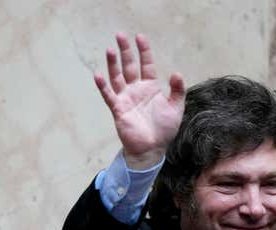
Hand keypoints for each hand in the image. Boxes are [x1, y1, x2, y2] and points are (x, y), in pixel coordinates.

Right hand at [94, 33, 184, 169]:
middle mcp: (136, 90)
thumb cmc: (164, 129)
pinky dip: (103, 86)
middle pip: (129, 66)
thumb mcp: (176, 108)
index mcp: (151, 87)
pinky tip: (98, 76)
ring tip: (110, 49)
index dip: (143, 51)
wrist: (153, 148)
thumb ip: (177, 90)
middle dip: (125, 51)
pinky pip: (109, 96)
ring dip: (113, 64)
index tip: (140, 37)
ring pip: (117, 77)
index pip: (146, 64)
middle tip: (120, 35)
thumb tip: (176, 73)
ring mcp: (126, 98)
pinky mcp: (118, 109)